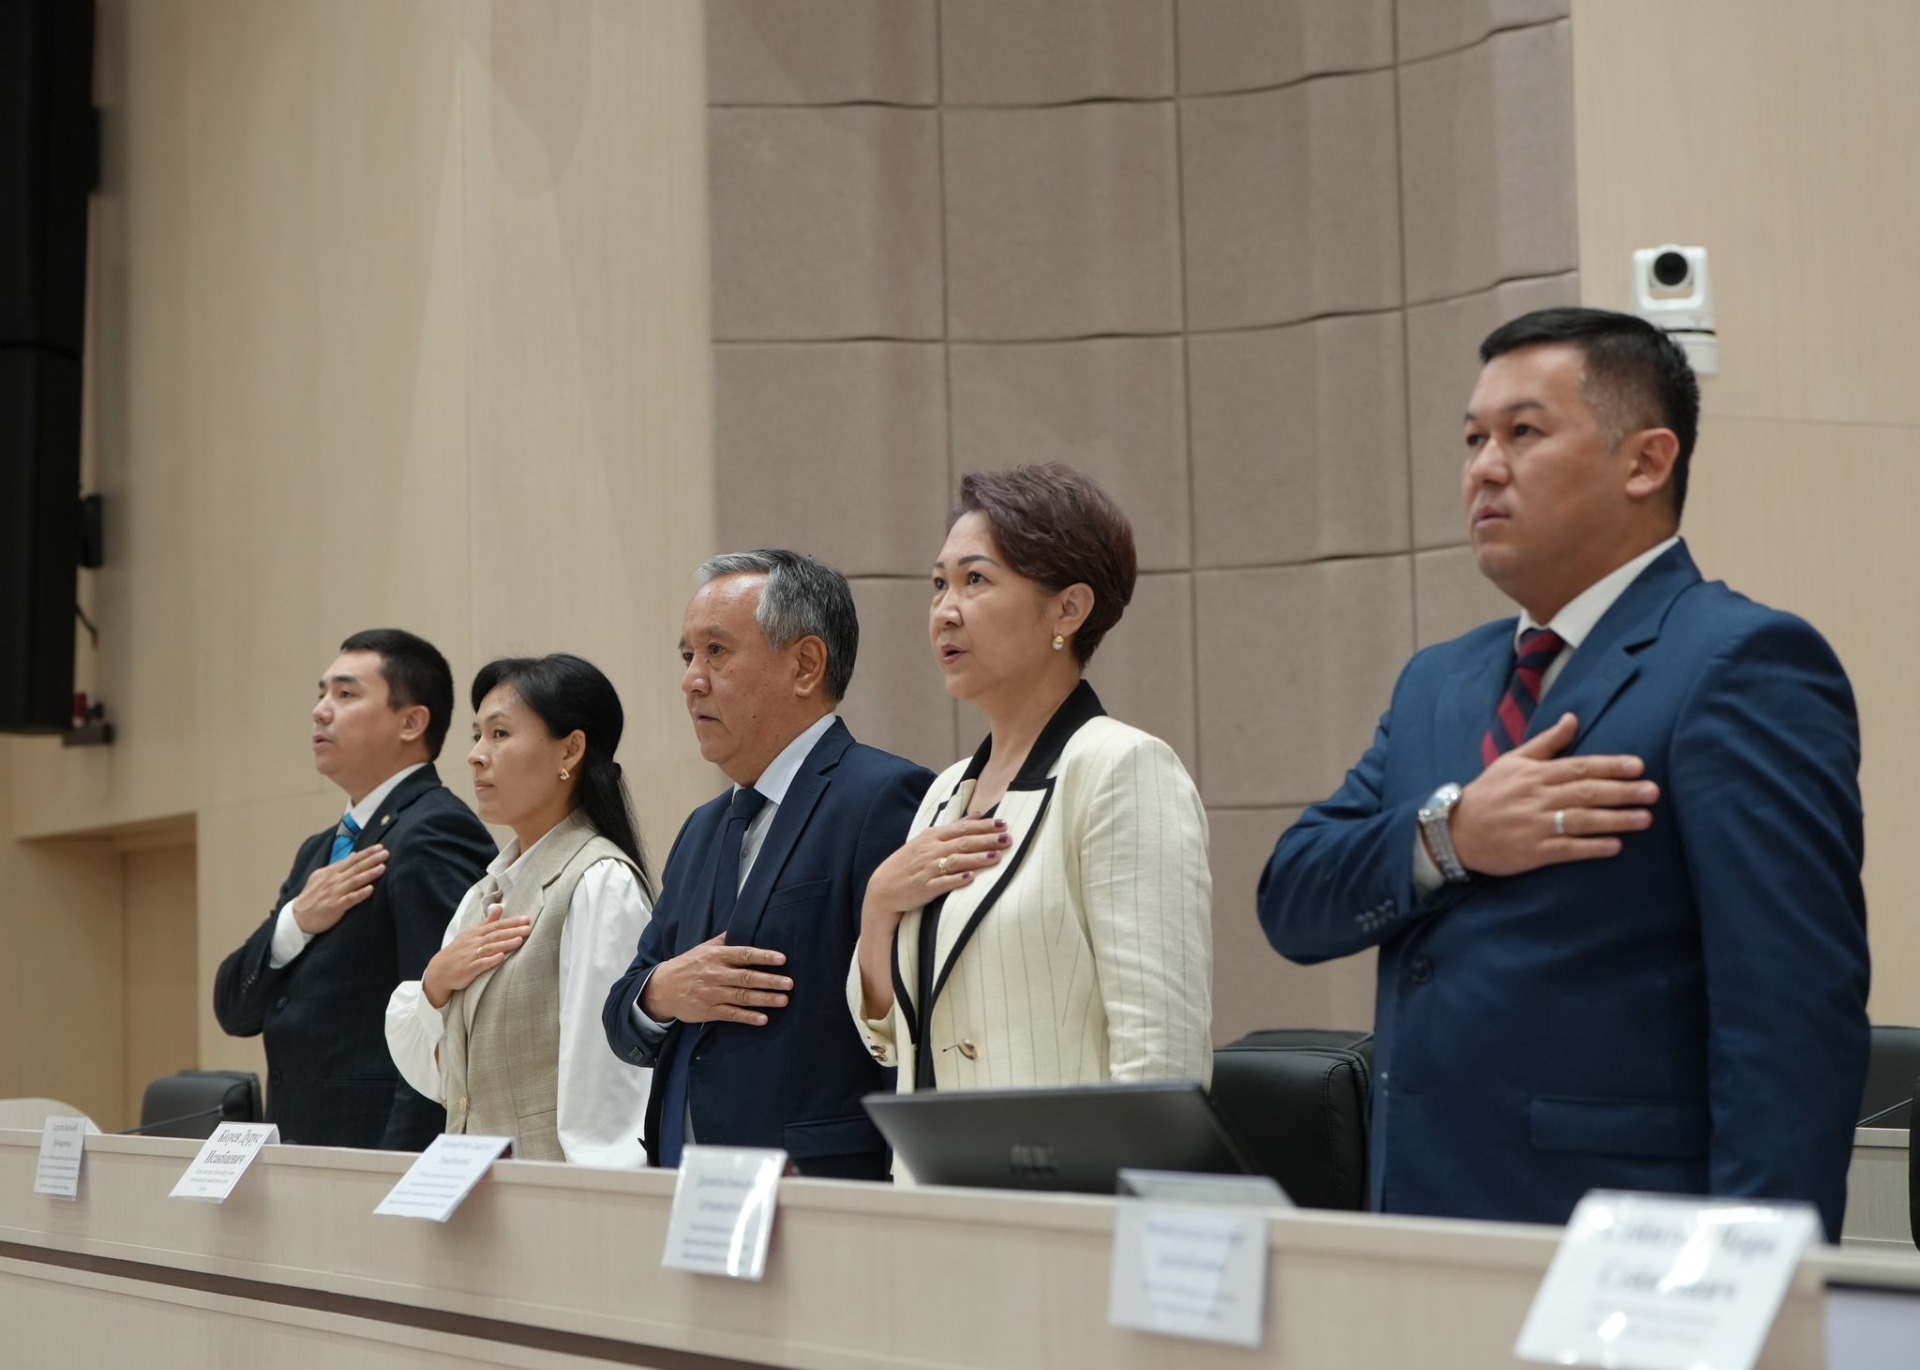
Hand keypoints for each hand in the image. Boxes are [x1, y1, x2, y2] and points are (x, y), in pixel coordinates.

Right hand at [290, 845, 387, 934]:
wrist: (298, 917)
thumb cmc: (312, 896)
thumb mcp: (321, 877)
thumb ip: (338, 866)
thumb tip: (353, 855)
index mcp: (331, 872)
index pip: (352, 860)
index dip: (366, 853)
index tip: (380, 847)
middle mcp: (333, 880)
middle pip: (356, 868)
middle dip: (372, 860)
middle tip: (386, 853)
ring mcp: (334, 893)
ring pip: (355, 881)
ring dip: (369, 874)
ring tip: (383, 867)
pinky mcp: (335, 906)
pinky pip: (350, 899)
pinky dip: (360, 894)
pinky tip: (371, 889)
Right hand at [422, 904, 530, 1007]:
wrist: (440, 970)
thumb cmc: (459, 950)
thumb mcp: (471, 933)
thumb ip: (487, 922)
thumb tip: (499, 906)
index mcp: (476, 932)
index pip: (496, 925)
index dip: (512, 922)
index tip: (526, 919)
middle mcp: (474, 942)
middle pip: (496, 935)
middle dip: (513, 931)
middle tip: (528, 929)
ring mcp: (471, 955)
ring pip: (490, 948)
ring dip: (505, 944)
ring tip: (520, 940)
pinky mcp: (468, 969)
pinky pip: (481, 964)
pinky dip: (491, 960)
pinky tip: (502, 957)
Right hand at [641, 934, 791, 1026]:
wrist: (662, 988)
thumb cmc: (688, 965)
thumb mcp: (704, 948)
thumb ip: (725, 940)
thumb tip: (744, 923)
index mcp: (716, 956)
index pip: (744, 954)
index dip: (764, 956)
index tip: (782, 959)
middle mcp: (715, 974)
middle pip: (746, 977)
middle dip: (770, 980)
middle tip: (789, 983)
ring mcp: (712, 994)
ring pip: (742, 996)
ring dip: (764, 999)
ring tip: (784, 1000)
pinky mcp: (709, 1011)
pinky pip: (731, 1015)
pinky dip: (748, 1017)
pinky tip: (763, 1019)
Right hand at [862, 817, 1008, 919]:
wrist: (883, 888)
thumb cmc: (908, 863)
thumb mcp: (926, 840)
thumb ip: (952, 829)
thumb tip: (976, 815)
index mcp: (932, 837)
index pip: (962, 828)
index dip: (983, 826)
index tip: (1002, 824)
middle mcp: (931, 851)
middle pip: (963, 843)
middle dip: (987, 840)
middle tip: (1007, 838)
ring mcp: (928, 869)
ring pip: (956, 861)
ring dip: (977, 859)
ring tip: (996, 857)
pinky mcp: (925, 888)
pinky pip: (943, 883)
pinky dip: (957, 879)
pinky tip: (971, 878)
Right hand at [1450, 713, 1658, 876]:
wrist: (1455, 831)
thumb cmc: (1488, 793)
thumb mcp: (1513, 761)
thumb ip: (1546, 742)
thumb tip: (1573, 718)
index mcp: (1534, 774)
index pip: (1579, 767)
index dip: (1610, 766)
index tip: (1638, 766)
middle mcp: (1536, 798)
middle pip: (1586, 793)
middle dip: (1622, 792)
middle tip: (1652, 792)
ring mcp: (1534, 825)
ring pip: (1581, 820)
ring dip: (1615, 820)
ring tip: (1644, 819)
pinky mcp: (1531, 851)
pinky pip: (1566, 849)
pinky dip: (1591, 847)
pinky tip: (1614, 846)